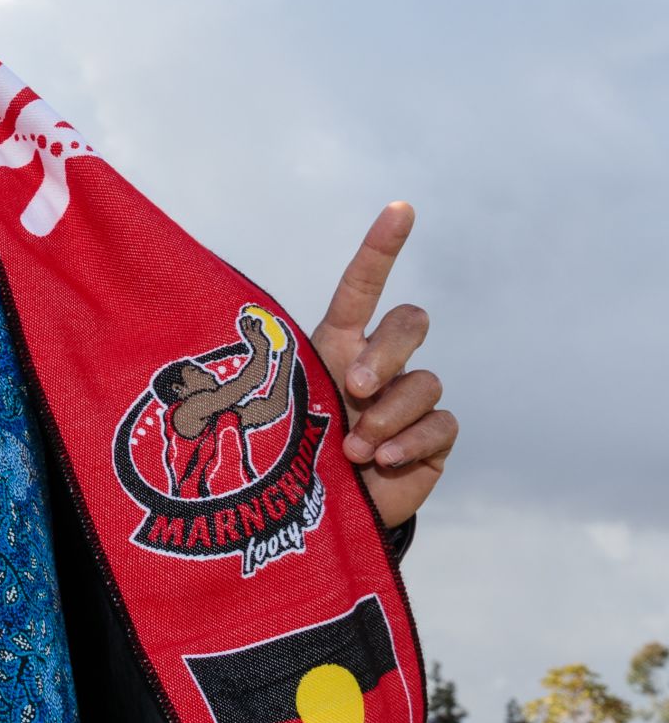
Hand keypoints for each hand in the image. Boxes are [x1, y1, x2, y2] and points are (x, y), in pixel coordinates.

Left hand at [308, 203, 454, 528]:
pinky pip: (442, 423)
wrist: (313, 514)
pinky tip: (384, 462)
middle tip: (354, 388)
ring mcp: (408, 399)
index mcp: (335, 344)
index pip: (362, 287)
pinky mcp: (433, 437)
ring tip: (355, 448)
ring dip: (388, 415)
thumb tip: (352, 381)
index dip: (382, 247)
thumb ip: (299, 383)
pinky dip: (412, 442)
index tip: (401, 209)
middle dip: (388, 351)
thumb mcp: (280, 411)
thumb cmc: (287, 456)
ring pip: (425, 381)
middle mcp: (378, 364)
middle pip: (410, 323)